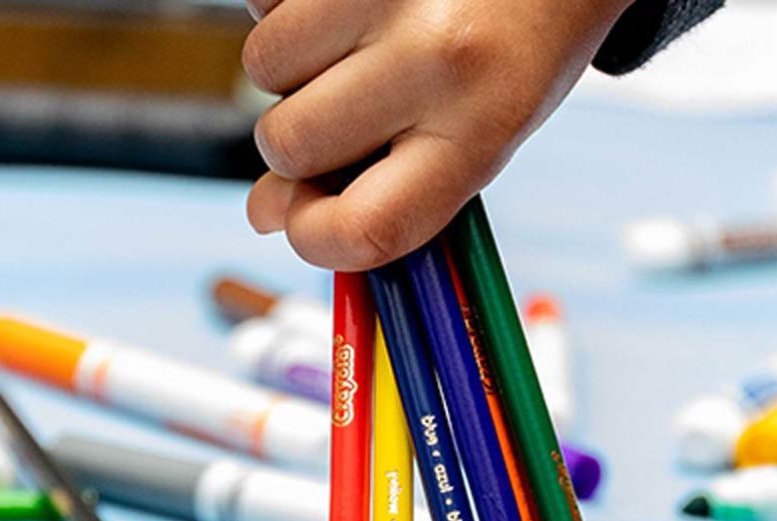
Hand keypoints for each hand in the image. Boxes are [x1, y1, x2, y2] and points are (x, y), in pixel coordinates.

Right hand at [239, 0, 632, 268]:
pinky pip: (262, 0)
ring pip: (262, 66)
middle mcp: (436, 57)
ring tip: (355, 45)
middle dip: (297, 139)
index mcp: (482, 126)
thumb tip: (264, 215)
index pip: (368, 226)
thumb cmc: (514, 46)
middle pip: (289, 144)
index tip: (306, 225)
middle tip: (350, 108)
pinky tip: (346, 7)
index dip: (316, 240)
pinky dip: (285, 8)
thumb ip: (387, 181)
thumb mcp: (481, 126)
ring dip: (290, 66)